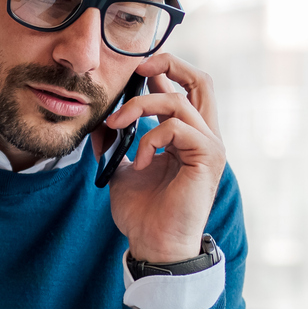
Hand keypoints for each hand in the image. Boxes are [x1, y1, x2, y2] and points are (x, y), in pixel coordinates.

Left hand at [102, 53, 224, 265]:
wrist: (154, 244)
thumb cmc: (143, 213)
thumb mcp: (121, 170)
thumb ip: (115, 143)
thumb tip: (98, 122)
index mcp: (187, 135)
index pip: (185, 88)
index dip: (164, 68)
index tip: (133, 68)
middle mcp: (204, 135)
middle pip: (201, 80)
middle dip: (170, 63)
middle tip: (137, 68)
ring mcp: (209, 146)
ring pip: (179, 101)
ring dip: (140, 106)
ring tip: (116, 124)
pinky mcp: (207, 157)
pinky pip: (177, 127)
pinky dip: (150, 138)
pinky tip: (139, 161)